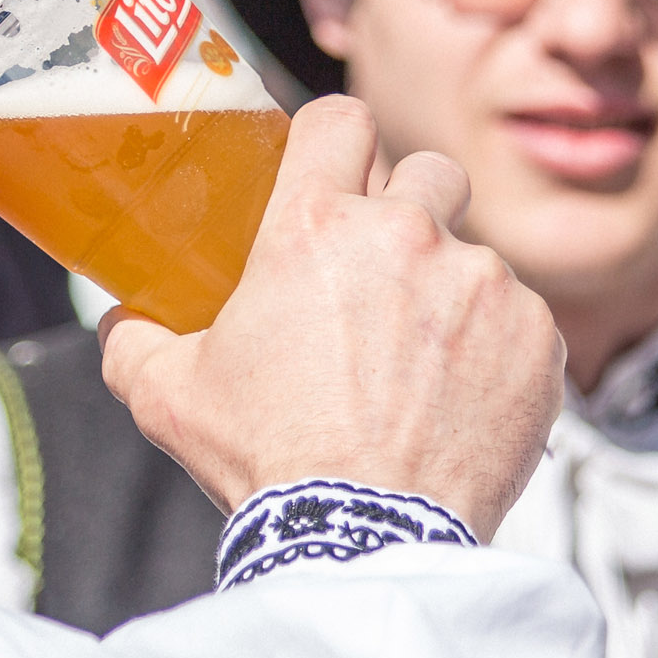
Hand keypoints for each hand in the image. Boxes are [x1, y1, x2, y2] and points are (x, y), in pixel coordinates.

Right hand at [104, 96, 563, 532]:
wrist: (368, 538)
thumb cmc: (267, 464)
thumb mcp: (168, 398)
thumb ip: (136, 341)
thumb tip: (121, 320)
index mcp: (313, 227)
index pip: (338, 119)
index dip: (335, 139)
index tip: (334, 171)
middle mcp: (406, 234)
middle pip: (427, 171)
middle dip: (411, 208)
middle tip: (385, 273)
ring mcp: (482, 282)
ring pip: (473, 256)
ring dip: (450, 294)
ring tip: (417, 368)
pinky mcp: (536, 335)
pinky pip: (519, 318)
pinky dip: (495, 351)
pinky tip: (458, 402)